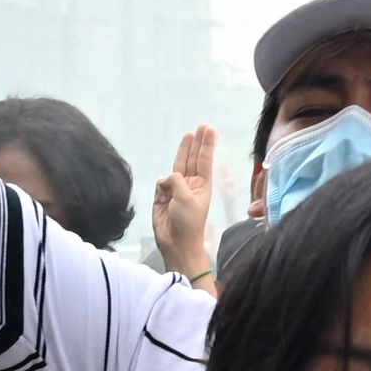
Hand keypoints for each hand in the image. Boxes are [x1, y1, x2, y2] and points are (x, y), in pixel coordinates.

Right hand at [153, 125, 215, 276]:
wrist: (176, 243)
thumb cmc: (188, 222)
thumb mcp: (186, 199)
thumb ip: (176, 181)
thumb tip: (167, 177)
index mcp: (202, 185)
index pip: (204, 160)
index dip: (206, 144)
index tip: (209, 129)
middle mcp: (191, 184)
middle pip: (193, 158)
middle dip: (197, 143)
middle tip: (201, 127)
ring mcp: (177, 189)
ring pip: (179, 165)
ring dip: (183, 150)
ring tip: (188, 134)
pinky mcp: (163, 196)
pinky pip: (161, 182)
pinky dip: (162, 186)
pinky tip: (164, 196)